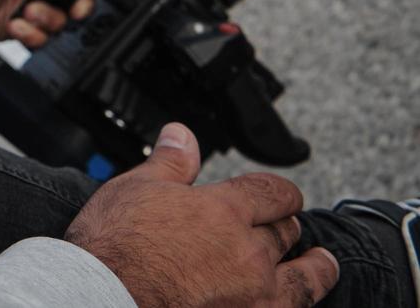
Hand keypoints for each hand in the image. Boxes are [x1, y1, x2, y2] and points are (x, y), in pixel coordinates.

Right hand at [65, 123, 339, 306]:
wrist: (103, 296)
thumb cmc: (113, 246)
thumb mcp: (136, 189)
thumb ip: (169, 162)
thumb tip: (182, 133)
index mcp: (224, 210)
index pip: (273, 192)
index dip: (279, 191)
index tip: (281, 194)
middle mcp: (248, 251)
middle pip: (286, 231)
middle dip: (285, 225)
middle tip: (283, 226)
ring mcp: (254, 294)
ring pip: (304, 277)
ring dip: (315, 267)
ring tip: (322, 263)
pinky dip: (297, 300)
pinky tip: (292, 299)